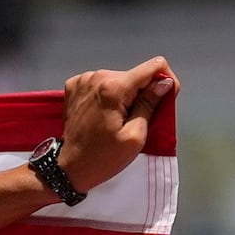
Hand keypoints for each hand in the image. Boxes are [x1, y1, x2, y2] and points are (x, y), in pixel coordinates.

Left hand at [51, 57, 172, 194]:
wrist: (69, 167)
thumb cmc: (104, 157)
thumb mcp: (135, 136)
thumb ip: (150, 105)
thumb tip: (165, 82)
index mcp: (114, 87)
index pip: (153, 66)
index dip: (165, 80)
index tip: (164, 100)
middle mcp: (97, 76)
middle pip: (135, 75)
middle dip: (142, 93)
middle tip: (137, 120)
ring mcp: (83, 79)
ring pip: (119, 79)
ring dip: (124, 96)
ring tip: (117, 119)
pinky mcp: (74, 85)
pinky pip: (101, 83)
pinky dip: (107, 96)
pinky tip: (102, 113)